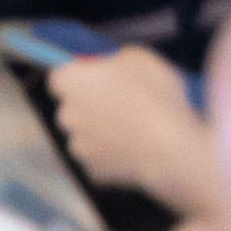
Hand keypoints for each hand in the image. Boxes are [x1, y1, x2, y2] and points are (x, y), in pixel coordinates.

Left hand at [51, 47, 222, 218]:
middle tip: (122, 105)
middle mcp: (66, 115)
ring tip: (135, 131)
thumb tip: (115, 65)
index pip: (60, 78)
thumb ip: (118, 59)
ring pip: (86, 136)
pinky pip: (101, 160)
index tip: (101, 80)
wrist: (169, 147)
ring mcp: (78, 146)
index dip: (81, 78)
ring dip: (102, 133)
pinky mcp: (94, 172)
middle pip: (72, 108)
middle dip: (90, 107)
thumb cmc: (154, 95)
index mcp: (70, 82)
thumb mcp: (139, 58)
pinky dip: (113, 157)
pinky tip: (137, 151)